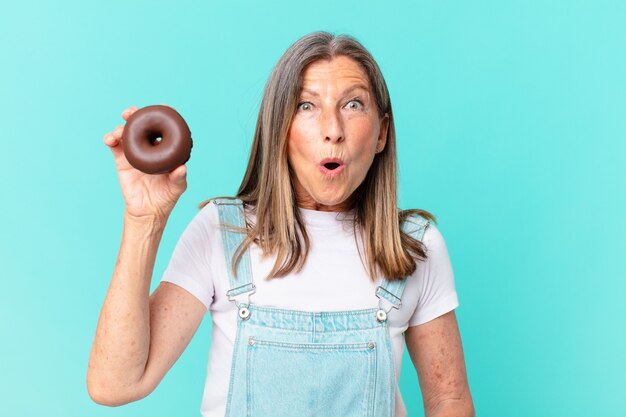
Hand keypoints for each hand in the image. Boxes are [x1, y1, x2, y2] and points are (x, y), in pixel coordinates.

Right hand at [104, 105, 187, 222]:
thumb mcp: (177, 187)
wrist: (148, 211)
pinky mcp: (121, 161)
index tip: (160, 107)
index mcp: (164, 150)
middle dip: (135, 115)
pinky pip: (114, 146)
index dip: (161, 116)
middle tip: (131, 112)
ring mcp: (134, 153)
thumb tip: (182, 168)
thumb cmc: (166, 197)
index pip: (163, 129)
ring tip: (120, 130)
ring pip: (126, 133)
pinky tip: (110, 139)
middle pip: (141, 126)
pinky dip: (110, 138)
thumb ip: (179, 178)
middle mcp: (149, 148)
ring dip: (121, 127)